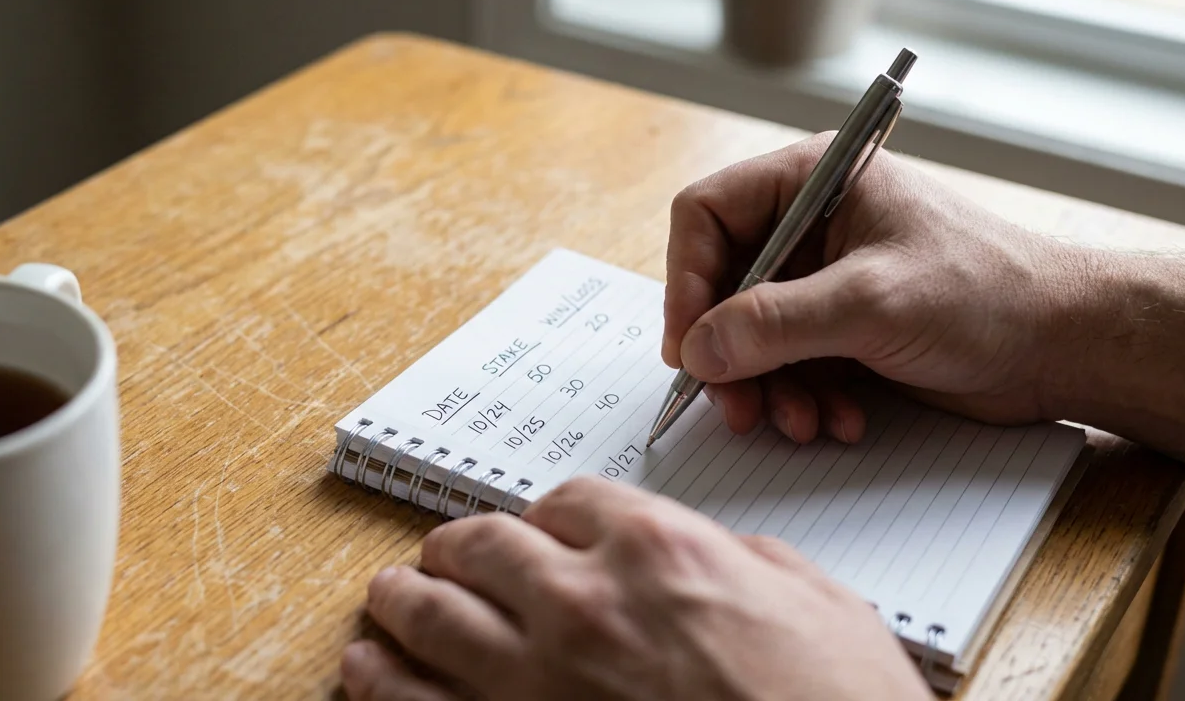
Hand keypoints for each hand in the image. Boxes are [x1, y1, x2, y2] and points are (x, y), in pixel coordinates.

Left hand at [341, 476, 931, 700]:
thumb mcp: (819, 605)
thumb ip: (748, 563)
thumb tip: (719, 556)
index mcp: (661, 552)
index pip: (567, 502)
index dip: (545, 515)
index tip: (534, 531)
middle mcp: (586, 603)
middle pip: (483, 546)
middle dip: (456, 549)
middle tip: (441, 558)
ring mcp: (539, 681)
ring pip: (430, 615)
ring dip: (399, 603)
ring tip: (385, 601)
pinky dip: (380, 681)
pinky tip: (365, 671)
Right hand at [663, 132, 1081, 442]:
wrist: (1064, 345)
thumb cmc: (987, 292)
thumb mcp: (871, 302)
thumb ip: (775, 323)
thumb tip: (697, 349)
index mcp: (812, 181)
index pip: (707, 215)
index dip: (687, 280)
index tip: (689, 345)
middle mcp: (809, 225)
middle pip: (721, 285)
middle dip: (729, 352)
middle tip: (735, 405)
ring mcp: (825, 279)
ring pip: (751, 335)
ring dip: (767, 387)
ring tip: (799, 423)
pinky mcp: (843, 328)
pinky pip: (789, 365)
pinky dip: (802, 399)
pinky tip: (839, 421)